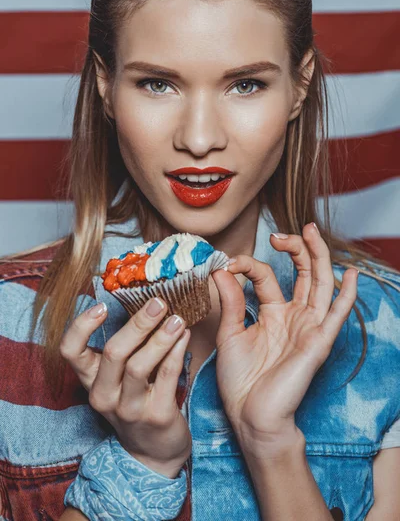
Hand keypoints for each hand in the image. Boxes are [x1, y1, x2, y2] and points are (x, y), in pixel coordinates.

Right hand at [60, 297, 191, 477]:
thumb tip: (143, 302)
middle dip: (137, 324)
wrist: (154, 452)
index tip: (101, 305)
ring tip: (177, 318)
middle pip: (113, 352)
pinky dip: (176, 352)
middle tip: (158, 302)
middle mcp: (104, 395)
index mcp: (91, 380)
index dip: (81, 326)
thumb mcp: (119, 378)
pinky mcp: (156, 417)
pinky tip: (184, 337)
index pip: (70, 351)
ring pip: (139, 366)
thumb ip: (125, 346)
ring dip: (160, 338)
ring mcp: (129, 409)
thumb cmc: (136, 402)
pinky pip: (166, 377)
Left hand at [212, 222, 357, 456]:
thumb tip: (222, 269)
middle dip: (295, 248)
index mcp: (272, 312)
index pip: (265, 275)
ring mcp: (308, 327)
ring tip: (311, 232)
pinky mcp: (318, 342)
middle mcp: (293, 315)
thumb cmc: (240, 380)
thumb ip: (231, 301)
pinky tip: (351, 274)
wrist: (250, 416)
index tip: (227, 263)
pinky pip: (337, 315)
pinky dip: (347, 295)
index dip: (247, 264)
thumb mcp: (230, 333)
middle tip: (280, 234)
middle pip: (303, 272)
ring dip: (319, 257)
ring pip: (321, 284)